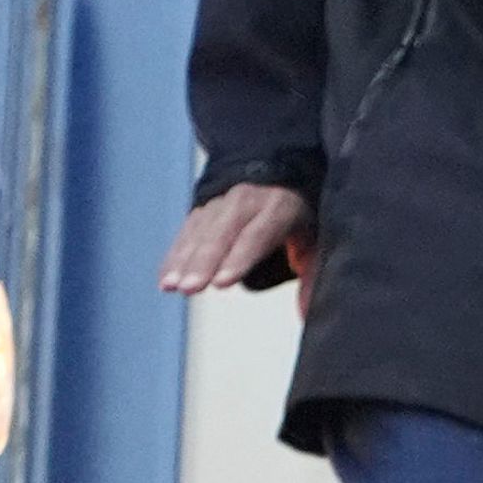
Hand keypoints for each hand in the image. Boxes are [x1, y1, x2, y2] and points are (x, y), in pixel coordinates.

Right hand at [160, 182, 311, 295]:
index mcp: (278, 207)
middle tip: (190, 287)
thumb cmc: (299, 214)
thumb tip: (309, 311)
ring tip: (172, 286)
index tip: (222, 282)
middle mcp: (245, 201)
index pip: (257, 235)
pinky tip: (166, 279)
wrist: (276, 171)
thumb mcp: (316, 237)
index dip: (238, 258)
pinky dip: (175, 256)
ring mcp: (220, 203)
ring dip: (183, 260)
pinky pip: (186, 233)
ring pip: (199, 232)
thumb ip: (313, 272)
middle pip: (221, 234)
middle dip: (203, 262)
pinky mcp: (203, 209)